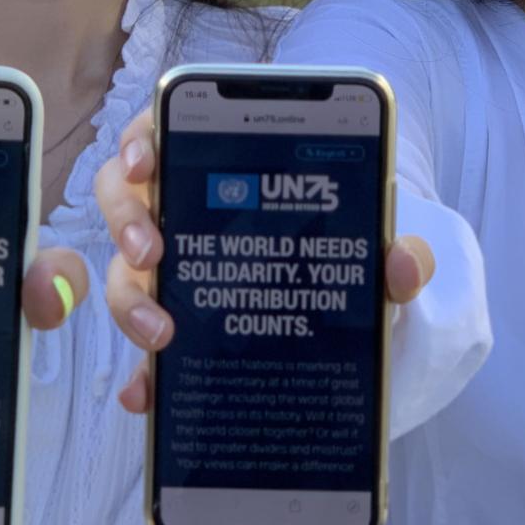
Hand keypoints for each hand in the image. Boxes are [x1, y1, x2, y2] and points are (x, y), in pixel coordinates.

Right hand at [93, 107, 435, 413]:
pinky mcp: (171, 327)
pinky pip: (140, 352)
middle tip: (154, 249)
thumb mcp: (366, 244)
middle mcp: (177, 210)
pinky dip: (140, 375)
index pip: (163, 130)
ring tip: (161, 332)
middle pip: (122, 196)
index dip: (142, 139)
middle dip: (127, 219)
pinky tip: (146, 394)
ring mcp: (167, 270)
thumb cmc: (335, 249)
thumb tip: (402, 264)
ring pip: (122, 271)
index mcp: (216, 167)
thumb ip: (392, 247)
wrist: (337, 314)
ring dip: (128, 298)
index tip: (146, 162)